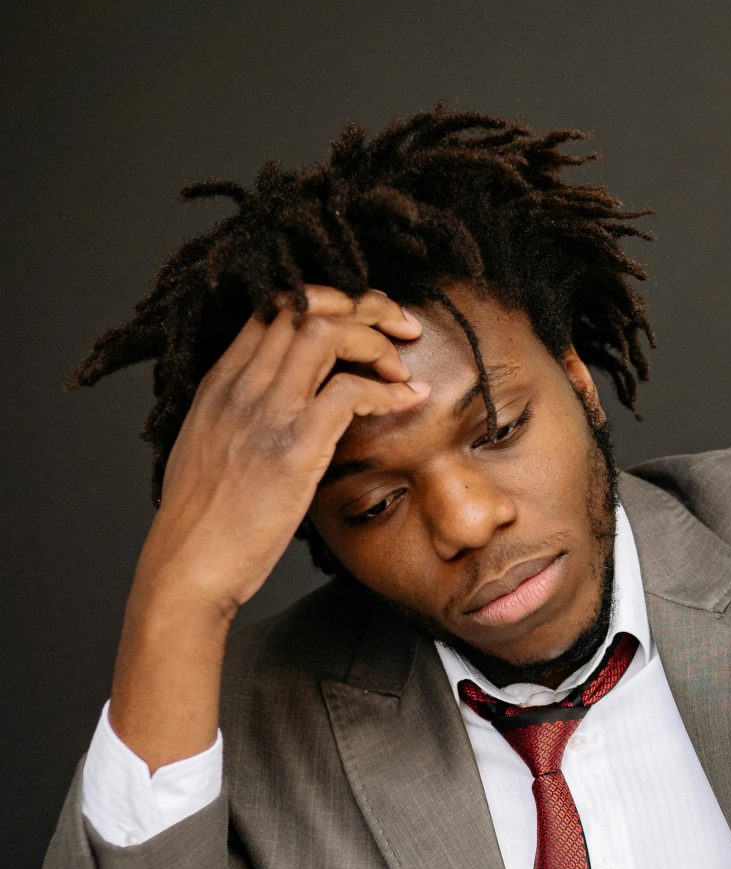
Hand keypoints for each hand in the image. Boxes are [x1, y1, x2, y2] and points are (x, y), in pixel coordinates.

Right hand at [110, 287, 425, 769]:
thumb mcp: (211, 451)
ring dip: (377, 341)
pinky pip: (350, 393)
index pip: (275, 308)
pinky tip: (405, 403)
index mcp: (220, 384)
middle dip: (364, 305)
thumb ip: (243, 419)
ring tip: (402, 367)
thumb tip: (287, 412)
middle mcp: (241, 387)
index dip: (328, 301)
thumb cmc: (204, 522)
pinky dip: (386, 391)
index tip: (364, 319)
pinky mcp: (293, 449)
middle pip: (307, 307)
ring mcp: (266, 414)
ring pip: (328, 334)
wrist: (186, 567)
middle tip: (401, 325)